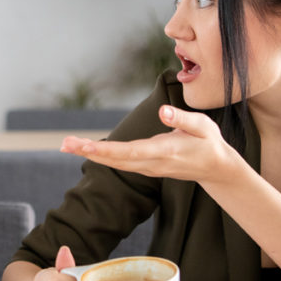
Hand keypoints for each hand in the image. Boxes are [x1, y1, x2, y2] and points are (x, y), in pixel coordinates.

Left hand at [60, 105, 240, 184]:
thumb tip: (162, 112)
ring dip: (90, 154)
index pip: (130, 152)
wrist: (215, 168)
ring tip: (67, 145)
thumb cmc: (209, 142)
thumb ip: (182, 118)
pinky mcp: (145, 167)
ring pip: (114, 163)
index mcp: (165, 150)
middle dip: (89, 152)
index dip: (106, 150)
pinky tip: (85, 150)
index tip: (86, 146)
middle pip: (115, 160)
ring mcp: (147, 168)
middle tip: (65, 144)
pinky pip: (119, 163)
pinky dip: (100, 156)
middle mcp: (152, 163)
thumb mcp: (203, 126)